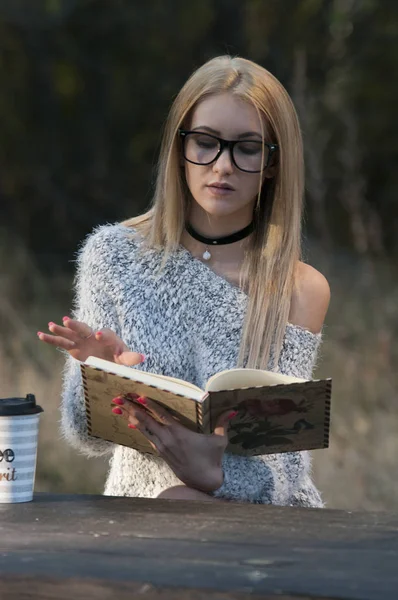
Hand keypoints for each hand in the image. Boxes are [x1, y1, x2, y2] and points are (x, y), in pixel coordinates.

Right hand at [37, 317, 143, 365]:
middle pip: (85, 328)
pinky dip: (51, 339)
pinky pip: (62, 342)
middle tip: (68, 321)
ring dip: (61, 330)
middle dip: (77, 326)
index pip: (105, 333)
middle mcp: (94, 335)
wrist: (110, 359)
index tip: (97, 334)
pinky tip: (40, 334)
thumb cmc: (119, 358)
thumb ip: (131, 357)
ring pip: (71, 334)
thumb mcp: (125, 359)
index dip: (102, 334)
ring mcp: (83, 340)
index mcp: (108, 338)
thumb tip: (143, 357)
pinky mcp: (74, 347)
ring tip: (51, 325)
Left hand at [111, 394, 237, 491]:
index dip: (149, 405)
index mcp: (179, 433)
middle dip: (132, 409)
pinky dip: (139, 429)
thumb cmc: (212, 460)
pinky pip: (147, 438)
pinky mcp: (161, 453)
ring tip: (119, 408)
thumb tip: (233, 410)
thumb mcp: (219, 441)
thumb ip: (222, 423)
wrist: (203, 482)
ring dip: (131, 418)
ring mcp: (162, 447)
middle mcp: (167, 439)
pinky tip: (132, 424)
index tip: (137, 395)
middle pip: (146, 421)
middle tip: (118, 399)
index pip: (161, 415)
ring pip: (143, 429)